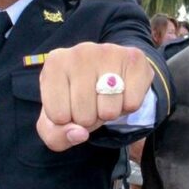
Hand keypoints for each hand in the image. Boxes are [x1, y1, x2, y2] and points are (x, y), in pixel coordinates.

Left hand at [36, 42, 153, 151]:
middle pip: (84, 116)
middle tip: (92, 102)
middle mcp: (79, 52)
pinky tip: (122, 91)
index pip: (58, 116)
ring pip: (108, 112)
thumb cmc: (77, 96)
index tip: (71, 105)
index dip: (67, 121)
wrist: (111, 71)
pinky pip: (132, 104)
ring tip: (105, 96)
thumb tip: (80, 134)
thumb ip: (56, 136)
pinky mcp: (134, 58)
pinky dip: (128, 107)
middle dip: (89, 119)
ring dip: (109, 114)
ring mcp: (108, 52)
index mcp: (54, 64)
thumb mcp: (55, 119)